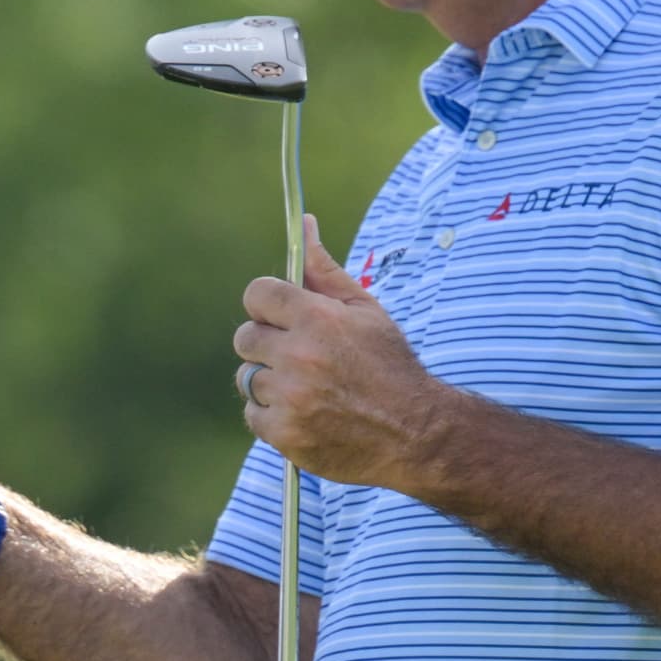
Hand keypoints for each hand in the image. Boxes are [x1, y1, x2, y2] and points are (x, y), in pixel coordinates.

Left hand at [232, 218, 463, 487]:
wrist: (415, 432)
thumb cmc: (389, 365)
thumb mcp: (365, 310)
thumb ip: (325, 271)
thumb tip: (305, 226)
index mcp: (317, 319)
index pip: (257, 294)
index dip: (266, 304)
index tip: (279, 315)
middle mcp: (299, 356)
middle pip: (245, 338)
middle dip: (265, 343)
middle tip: (296, 355)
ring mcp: (289, 398)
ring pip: (248, 378)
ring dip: (270, 382)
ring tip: (306, 387)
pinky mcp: (285, 434)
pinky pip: (253, 415)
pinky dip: (272, 415)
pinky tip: (304, 413)